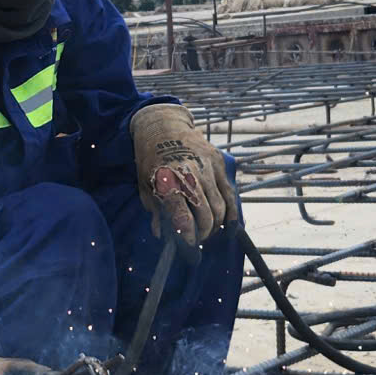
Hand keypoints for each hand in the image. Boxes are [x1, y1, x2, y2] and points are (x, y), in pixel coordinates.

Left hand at [130, 103, 235, 245]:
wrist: (163, 126)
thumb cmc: (151, 159)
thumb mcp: (144, 185)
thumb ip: (155, 211)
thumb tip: (161, 235)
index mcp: (167, 182)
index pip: (182, 217)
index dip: (189, 238)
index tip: (190, 248)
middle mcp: (189, 174)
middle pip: (206, 215)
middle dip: (204, 234)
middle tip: (198, 240)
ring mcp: (206, 168)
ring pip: (220, 206)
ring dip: (216, 225)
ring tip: (209, 231)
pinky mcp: (218, 162)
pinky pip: (229, 193)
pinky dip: (231, 212)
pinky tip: (228, 226)